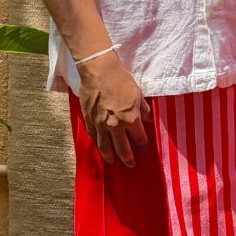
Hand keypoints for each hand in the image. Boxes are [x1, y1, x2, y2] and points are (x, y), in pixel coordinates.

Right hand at [77, 52, 151, 167]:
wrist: (99, 71)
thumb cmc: (121, 80)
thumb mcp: (138, 94)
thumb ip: (143, 110)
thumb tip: (148, 120)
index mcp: (130, 119)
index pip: (139, 138)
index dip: (143, 145)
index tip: (144, 148)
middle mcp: (115, 126)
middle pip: (122, 148)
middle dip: (127, 158)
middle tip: (130, 165)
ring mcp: (100, 124)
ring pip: (104, 146)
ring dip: (109, 156)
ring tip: (112, 162)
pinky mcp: (88, 119)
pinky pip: (92, 135)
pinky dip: (96, 141)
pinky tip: (99, 144)